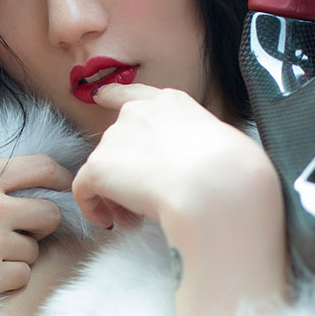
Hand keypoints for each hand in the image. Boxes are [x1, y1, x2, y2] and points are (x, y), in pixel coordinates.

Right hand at [0, 155, 72, 312]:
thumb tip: (28, 184)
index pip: (42, 168)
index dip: (61, 180)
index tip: (64, 190)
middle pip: (49, 213)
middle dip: (40, 225)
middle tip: (18, 233)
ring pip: (34, 249)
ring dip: (17, 255)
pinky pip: (22, 276)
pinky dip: (6, 279)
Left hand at [71, 83, 268, 230]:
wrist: (214, 184)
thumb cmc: (230, 171)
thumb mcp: (220, 145)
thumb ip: (195, 148)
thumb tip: (191, 171)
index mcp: (170, 103)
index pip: (133, 93)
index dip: (115, 96)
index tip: (101, 97)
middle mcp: (137, 113)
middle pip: (118, 144)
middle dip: (127, 174)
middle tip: (146, 202)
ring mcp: (115, 138)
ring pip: (103, 171)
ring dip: (116, 196)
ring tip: (138, 218)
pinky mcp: (98, 166)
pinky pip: (84, 190)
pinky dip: (93, 207)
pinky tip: (111, 222)